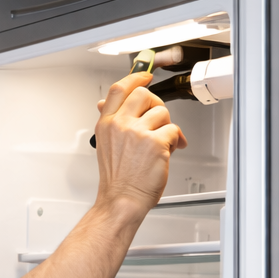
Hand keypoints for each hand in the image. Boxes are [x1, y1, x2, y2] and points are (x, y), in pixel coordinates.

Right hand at [92, 72, 186, 213]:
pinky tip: (168, 151)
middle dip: (156, 104)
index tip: (144, 77)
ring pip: (162, 112)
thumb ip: (110, 122)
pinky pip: (173, 130)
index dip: (135, 78)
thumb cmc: (117, 179)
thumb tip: (104, 103)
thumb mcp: (106, 145)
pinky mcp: (155, 142)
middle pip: (143, 94)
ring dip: (166, 127)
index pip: (119, 89)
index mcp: (106, 124)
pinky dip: (175, 141)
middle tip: (158, 119)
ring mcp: (137, 133)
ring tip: (162, 142)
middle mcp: (120, 125)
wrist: (121, 200)